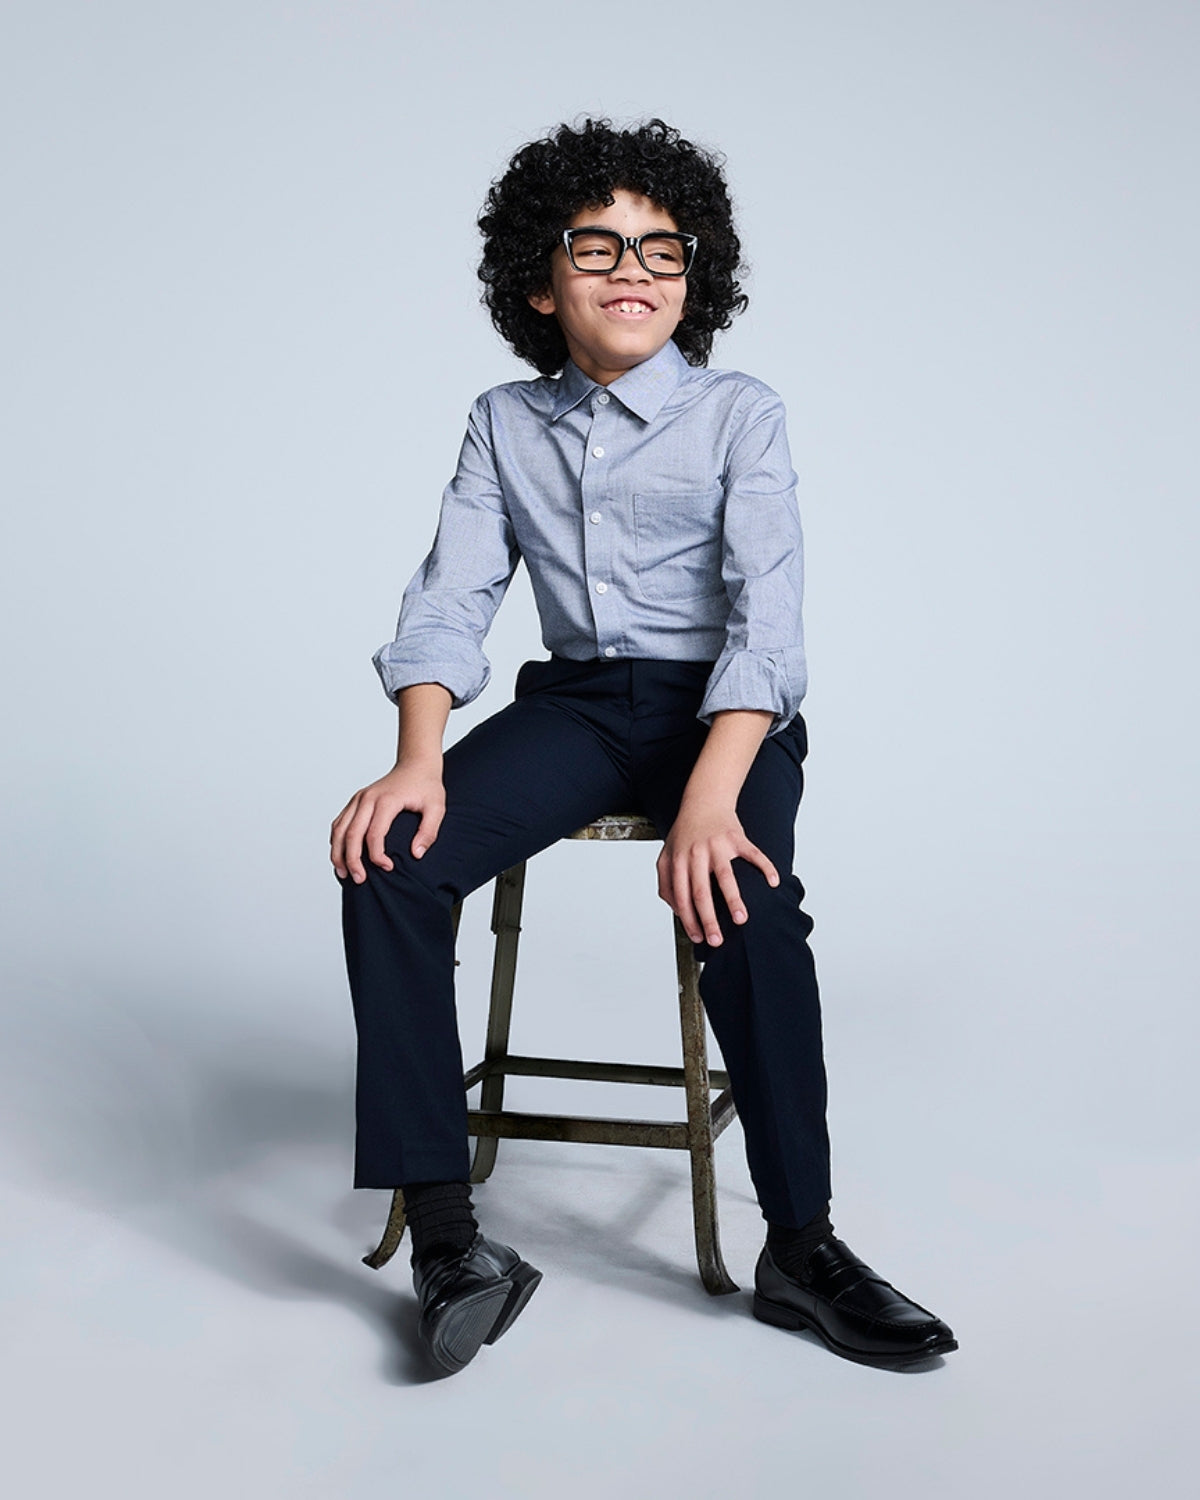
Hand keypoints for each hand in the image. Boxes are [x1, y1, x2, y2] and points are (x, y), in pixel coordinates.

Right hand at [330, 760, 445, 882]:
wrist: (416, 764)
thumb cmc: (427, 786)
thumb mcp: (437, 808)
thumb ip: (429, 831)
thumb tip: (416, 854)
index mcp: (386, 800)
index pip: (374, 834)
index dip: (377, 856)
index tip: (388, 867)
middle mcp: (367, 798)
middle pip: (351, 834)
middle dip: (352, 860)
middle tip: (359, 880)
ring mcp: (359, 798)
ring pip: (339, 829)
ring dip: (338, 853)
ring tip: (343, 873)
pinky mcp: (356, 801)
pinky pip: (339, 822)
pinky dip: (336, 840)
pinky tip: (340, 855)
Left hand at [656, 799, 778, 946]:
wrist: (704, 799)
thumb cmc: (685, 832)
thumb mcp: (666, 854)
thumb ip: (665, 882)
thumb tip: (676, 910)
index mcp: (678, 860)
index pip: (682, 897)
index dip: (689, 920)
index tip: (698, 938)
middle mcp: (696, 854)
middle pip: (701, 892)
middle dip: (709, 920)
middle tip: (717, 940)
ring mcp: (718, 845)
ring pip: (726, 877)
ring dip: (734, 900)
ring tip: (742, 920)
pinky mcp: (737, 837)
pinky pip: (753, 854)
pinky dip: (765, 868)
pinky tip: (773, 882)